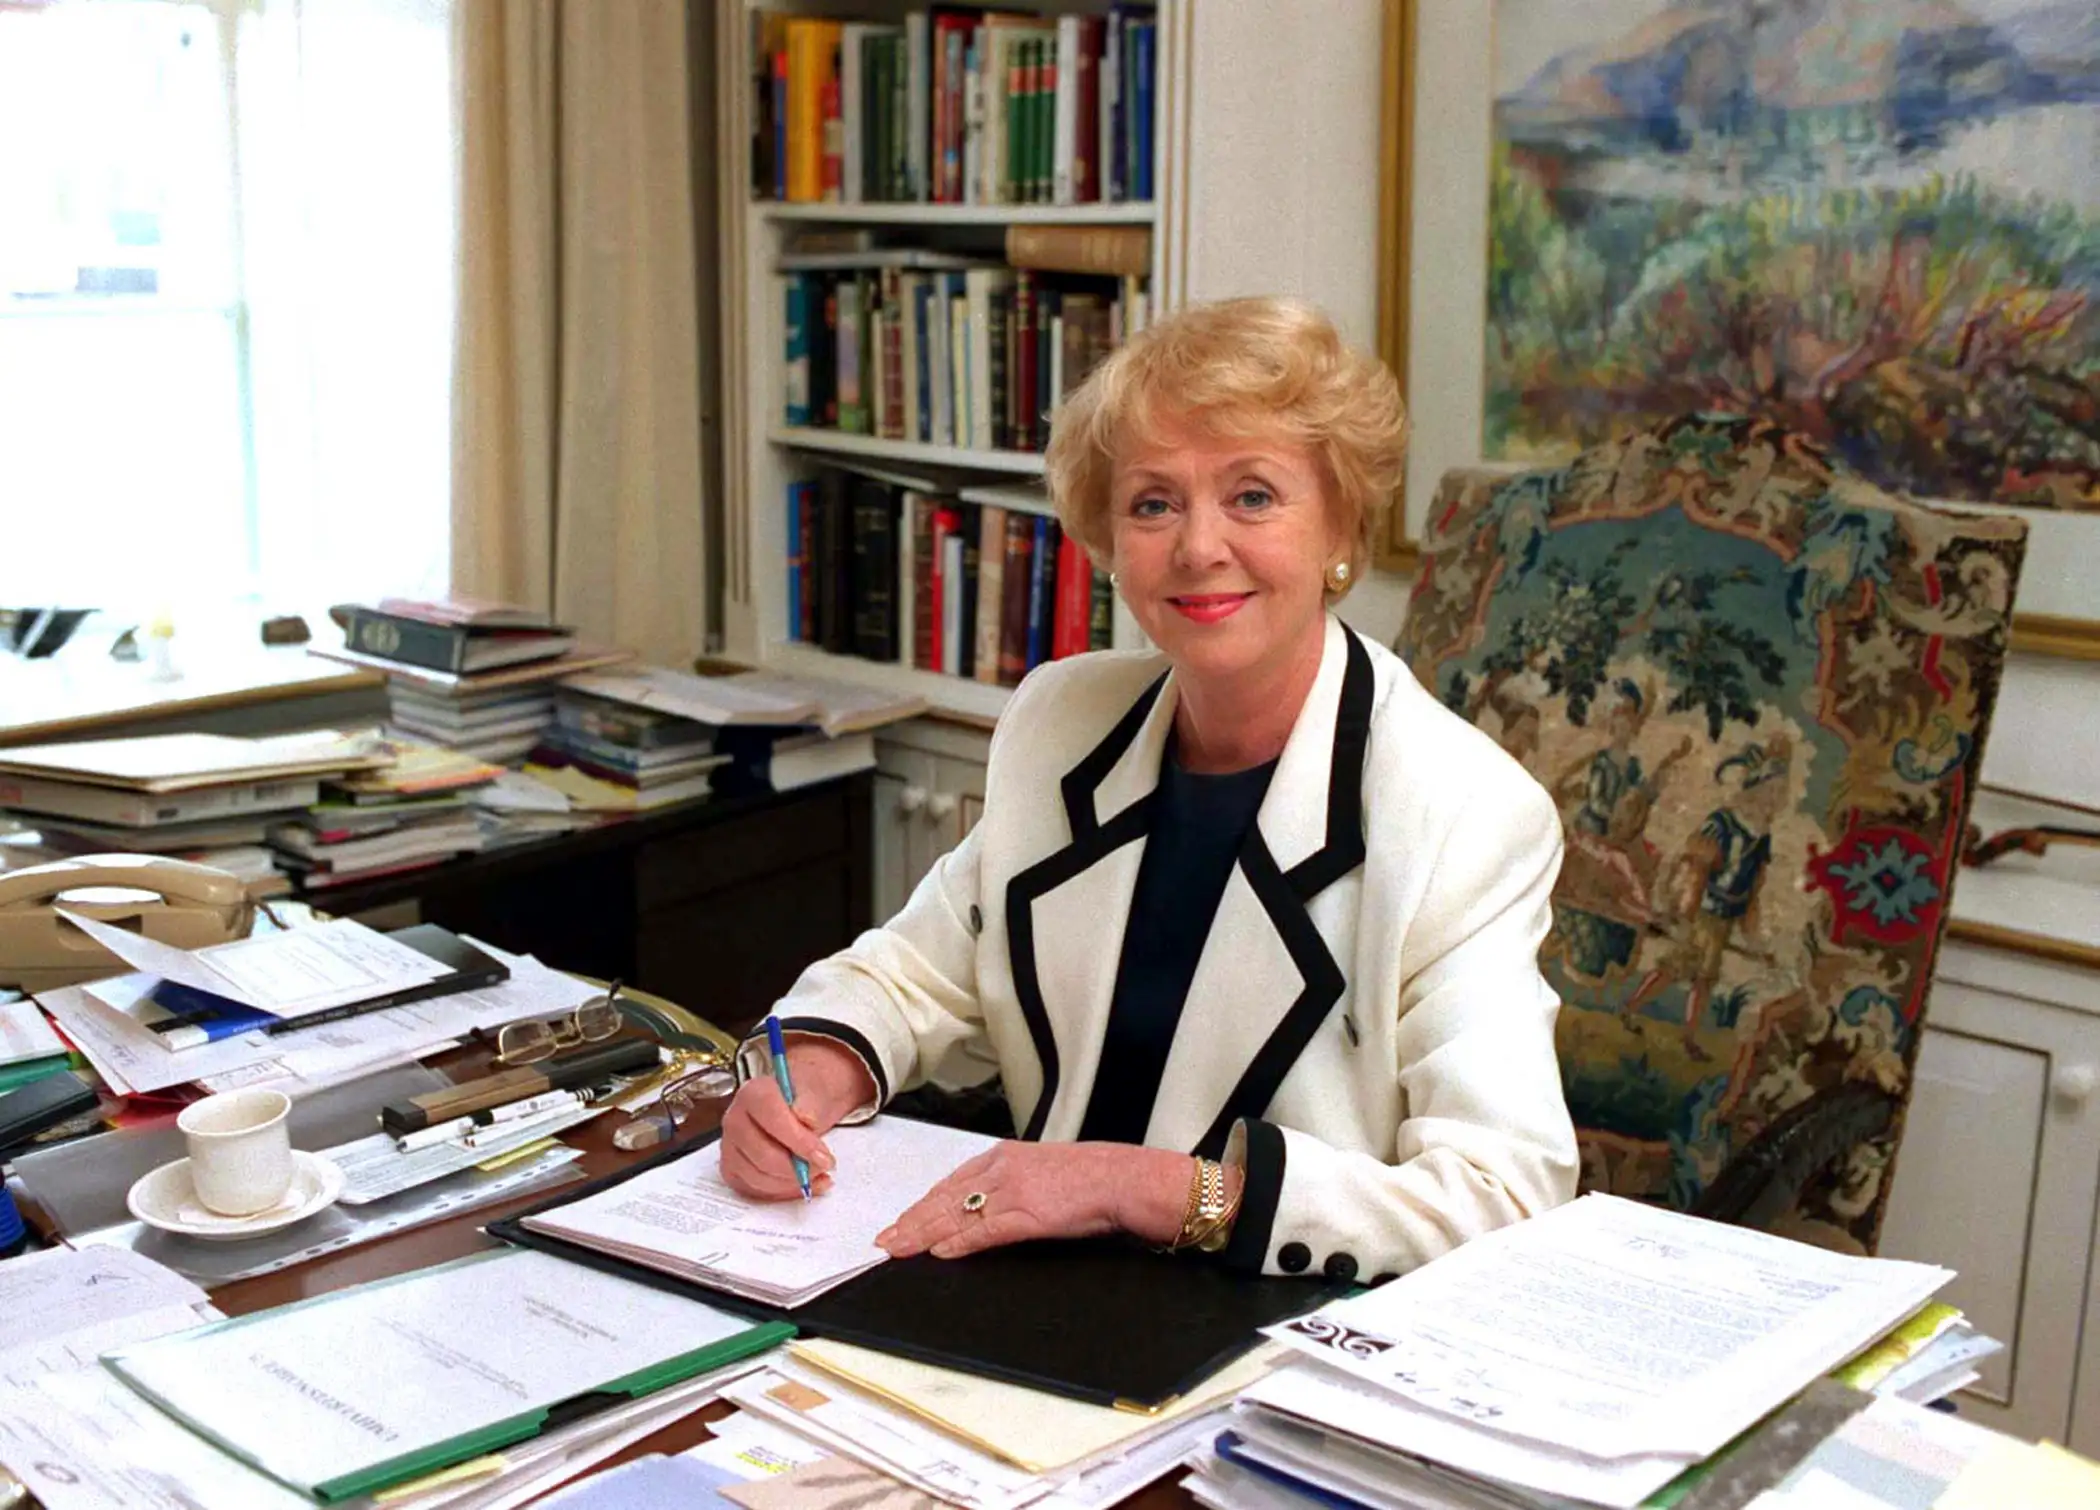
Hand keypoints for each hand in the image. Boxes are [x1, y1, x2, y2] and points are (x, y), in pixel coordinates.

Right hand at [717, 1038, 873, 1201]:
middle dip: (797, 1168)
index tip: (822, 1156)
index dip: (799, 1141)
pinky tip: (802, 1185)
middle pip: (762, 1154)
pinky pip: (753, 1189)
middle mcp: (737, 1119)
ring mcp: (732, 1145)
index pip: (771, 1118)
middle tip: (823, 1166)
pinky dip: (781, 1192)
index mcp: (754, 1093)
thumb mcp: (820, 1086)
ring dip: (791, 1183)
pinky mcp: (735, 1167)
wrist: (808, 1102)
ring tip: (816, 1175)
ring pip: (756, 1176)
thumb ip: (813, 1101)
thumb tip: (806, 1118)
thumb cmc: (810, 1094)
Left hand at [877, 1141, 1193, 1258]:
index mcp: (1003, 1157)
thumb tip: (986, 1209)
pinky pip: (984, 1230)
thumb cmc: (1091, 1178)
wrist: (1121, 1178)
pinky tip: (940, 1252)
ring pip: (956, 1213)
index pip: (950, 1183)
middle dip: (911, 1222)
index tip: (901, 1221)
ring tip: (899, 1249)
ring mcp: (1012, 1190)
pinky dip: (959, 1242)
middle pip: (944, 1198)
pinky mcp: (1027, 1213)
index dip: (922, 1205)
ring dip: (923, 1234)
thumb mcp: (1041, 1172)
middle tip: (885, 1241)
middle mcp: (1001, 1169)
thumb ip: (1011, 1186)